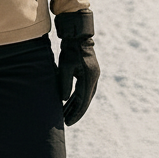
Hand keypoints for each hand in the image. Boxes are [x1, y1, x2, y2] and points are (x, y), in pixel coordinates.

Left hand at [55, 11, 99, 125]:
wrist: (77, 35)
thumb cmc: (70, 49)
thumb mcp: (65, 66)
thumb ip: (65, 83)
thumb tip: (64, 99)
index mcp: (89, 77)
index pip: (83, 100)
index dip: (75, 113)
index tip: (67, 121)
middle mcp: (94, 78)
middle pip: (85, 100)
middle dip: (76, 112)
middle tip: (66, 122)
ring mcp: (93, 75)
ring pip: (85, 95)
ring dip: (76, 105)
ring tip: (66, 114)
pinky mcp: (89, 73)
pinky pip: (84, 89)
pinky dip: (77, 97)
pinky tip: (69, 102)